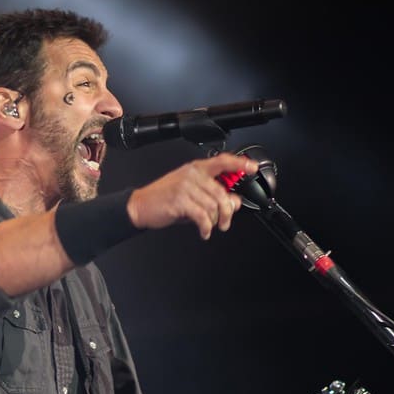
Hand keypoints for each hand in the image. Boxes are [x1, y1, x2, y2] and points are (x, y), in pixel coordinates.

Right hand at [126, 152, 258, 239]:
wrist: (141, 206)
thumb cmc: (165, 200)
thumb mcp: (191, 195)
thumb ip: (213, 196)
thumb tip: (234, 201)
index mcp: (196, 169)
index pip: (222, 161)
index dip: (239, 164)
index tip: (252, 168)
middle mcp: (192, 175)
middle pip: (221, 193)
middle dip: (227, 212)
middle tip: (224, 223)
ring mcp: (186, 187)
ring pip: (213, 206)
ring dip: (214, 221)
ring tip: (208, 227)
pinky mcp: (180, 201)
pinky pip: (202, 216)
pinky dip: (206, 227)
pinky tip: (204, 232)